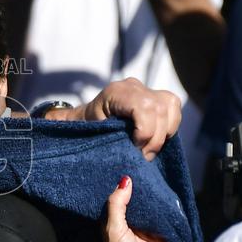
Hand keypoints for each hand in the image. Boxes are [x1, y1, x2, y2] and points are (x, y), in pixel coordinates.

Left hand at [51, 78, 180, 160]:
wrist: (87, 121)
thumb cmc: (84, 128)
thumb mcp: (83, 128)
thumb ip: (82, 128)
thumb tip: (67, 128)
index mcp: (117, 92)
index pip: (145, 108)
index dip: (145, 132)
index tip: (135, 150)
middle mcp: (133, 86)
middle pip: (161, 109)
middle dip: (155, 137)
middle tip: (141, 155)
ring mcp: (147, 89)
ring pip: (171, 107)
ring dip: (164, 133)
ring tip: (146, 149)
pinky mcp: (158, 97)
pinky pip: (174, 109)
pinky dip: (169, 126)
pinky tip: (155, 139)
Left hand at [104, 175, 175, 241]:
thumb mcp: (114, 230)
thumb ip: (117, 205)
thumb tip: (125, 180)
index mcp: (117, 226)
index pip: (121, 201)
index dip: (124, 187)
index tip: (128, 167)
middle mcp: (134, 228)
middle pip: (140, 204)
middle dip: (144, 191)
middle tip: (148, 168)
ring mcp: (152, 234)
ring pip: (156, 211)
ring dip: (158, 200)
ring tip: (161, 178)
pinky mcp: (168, 240)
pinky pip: (171, 221)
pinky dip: (172, 211)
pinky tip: (174, 197)